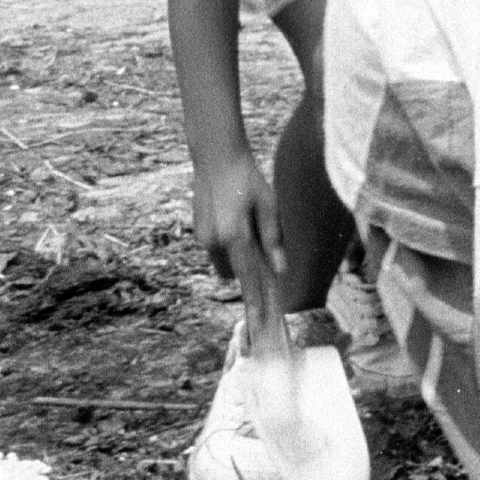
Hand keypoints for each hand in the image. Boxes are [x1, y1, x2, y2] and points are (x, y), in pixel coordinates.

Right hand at [190, 150, 286, 296]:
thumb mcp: (269, 205)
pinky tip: (242, 225)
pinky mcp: (200, 232)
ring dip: (241, 260)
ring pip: (226, 263)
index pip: (248, 277)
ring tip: (255, 233)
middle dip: (250, 275)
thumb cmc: (248, 180)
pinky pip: (219, 250)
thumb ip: (273, 238)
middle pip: (236, 274)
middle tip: (269, 266)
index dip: (255, 300)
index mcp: (234, 236)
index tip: (260, 320)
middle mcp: (214, 242)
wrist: (216, 159)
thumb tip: (279, 270)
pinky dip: (233, 248)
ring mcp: (204, 238)